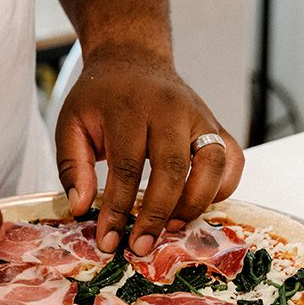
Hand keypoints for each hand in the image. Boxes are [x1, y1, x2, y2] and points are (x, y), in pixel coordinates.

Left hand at [55, 50, 244, 254]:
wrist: (132, 59)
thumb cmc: (100, 98)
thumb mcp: (71, 123)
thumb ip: (71, 166)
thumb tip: (80, 209)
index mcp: (130, 108)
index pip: (127, 166)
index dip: (117, 209)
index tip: (108, 241)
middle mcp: (170, 109)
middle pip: (173, 168)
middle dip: (158, 214)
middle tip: (141, 245)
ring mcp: (200, 115)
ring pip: (213, 163)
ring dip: (196, 202)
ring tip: (173, 226)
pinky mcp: (217, 123)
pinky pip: (233, 159)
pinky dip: (223, 187)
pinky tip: (199, 205)